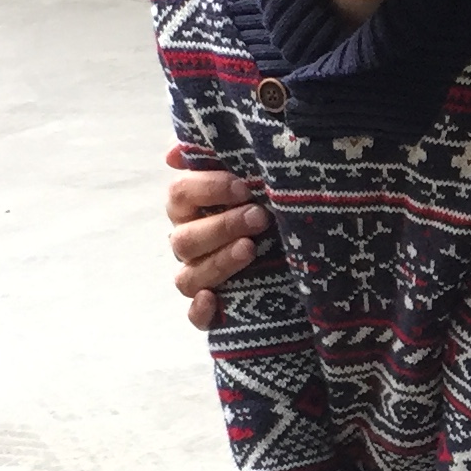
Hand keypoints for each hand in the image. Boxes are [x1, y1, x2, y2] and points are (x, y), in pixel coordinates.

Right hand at [166, 144, 269, 330]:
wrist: (297, 242)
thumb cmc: (266, 199)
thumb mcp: (249, 172)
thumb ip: (214, 156)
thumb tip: (173, 153)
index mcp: (189, 208)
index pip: (180, 194)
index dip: (208, 190)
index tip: (243, 187)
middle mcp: (189, 242)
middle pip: (185, 239)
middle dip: (222, 227)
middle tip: (259, 217)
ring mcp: (198, 276)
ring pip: (188, 277)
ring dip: (218, 263)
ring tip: (251, 249)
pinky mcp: (215, 308)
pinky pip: (195, 317)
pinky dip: (200, 312)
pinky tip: (213, 300)